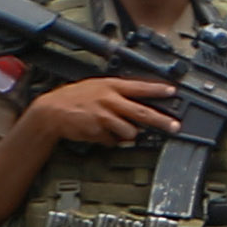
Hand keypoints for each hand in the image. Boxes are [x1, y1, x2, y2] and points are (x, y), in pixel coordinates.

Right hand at [21, 75, 177, 147]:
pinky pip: (113, 140)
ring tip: (118, 129)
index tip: (173, 91)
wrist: (51, 110)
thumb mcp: (98, 86)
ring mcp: (103, 117)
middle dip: (161, 120)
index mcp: (110, 86)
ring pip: (130, 131)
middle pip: (141, 112)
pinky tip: (100, 132)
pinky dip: (111, 139)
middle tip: (175, 126)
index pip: (139, 87)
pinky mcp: (97, 132)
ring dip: (129, 134)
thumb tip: (139, 102)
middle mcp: (109, 100)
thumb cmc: (76, 97)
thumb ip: (118, 93)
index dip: (157, 89)